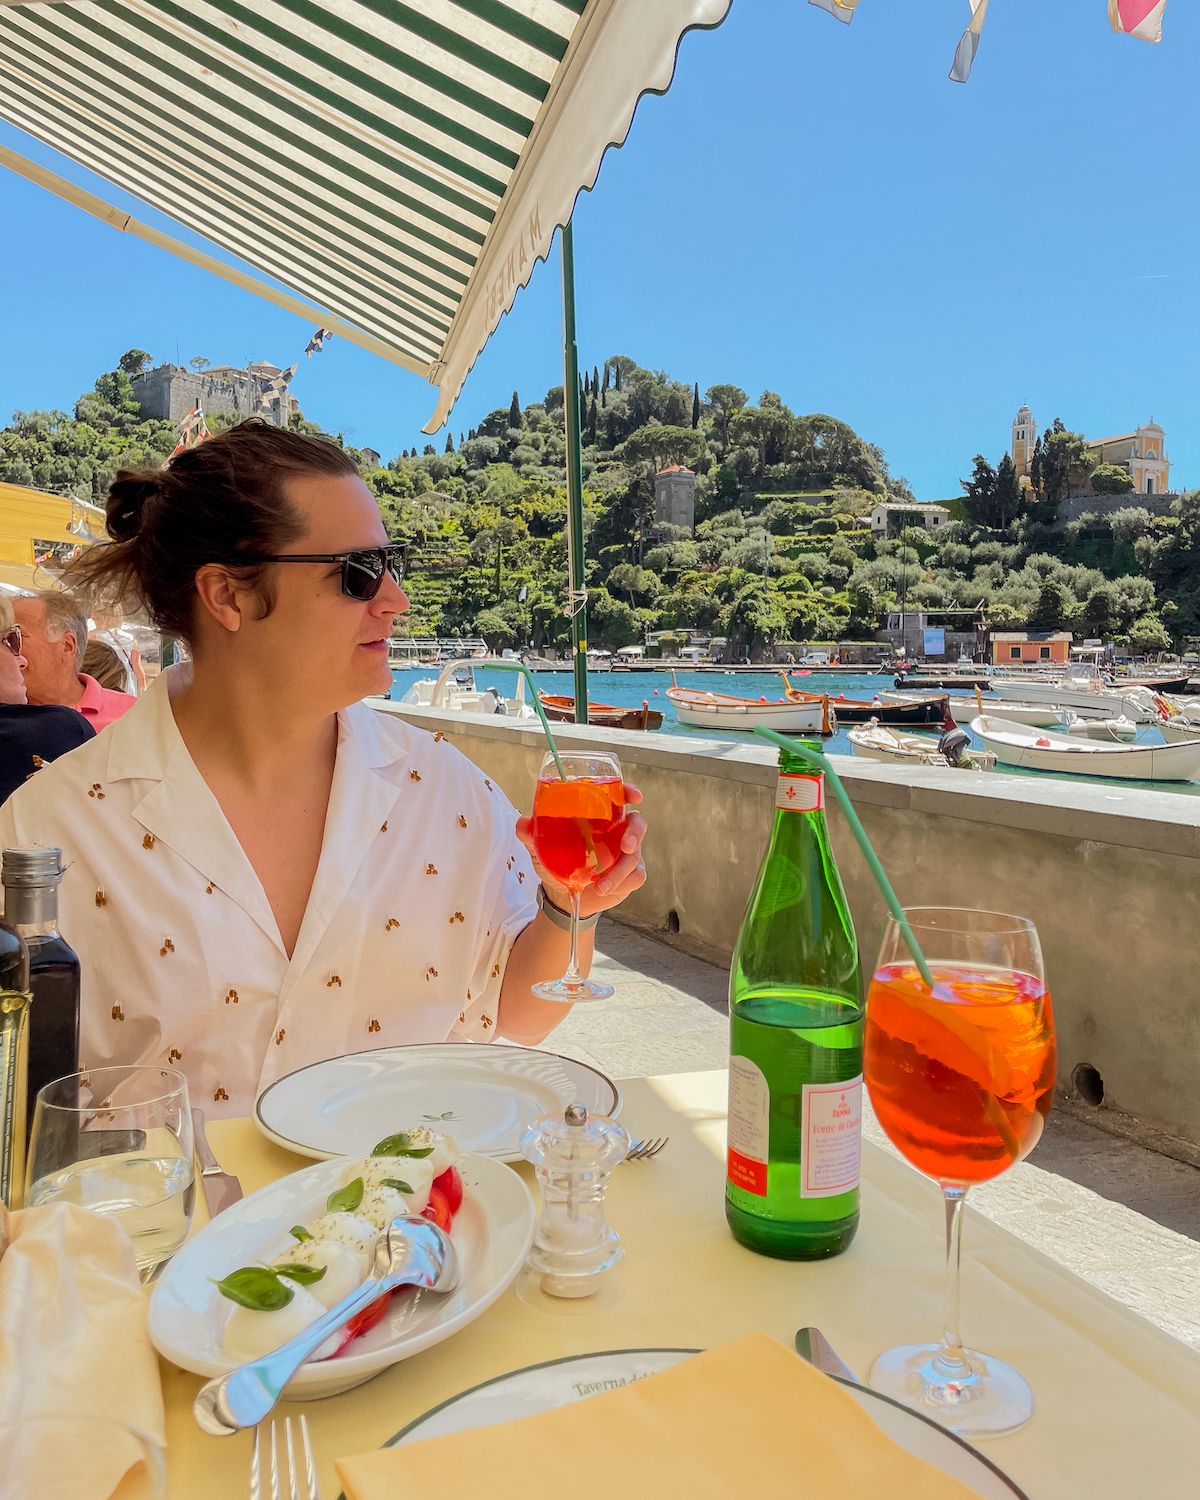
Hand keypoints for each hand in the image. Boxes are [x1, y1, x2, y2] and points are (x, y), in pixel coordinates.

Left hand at [515, 782, 646, 917]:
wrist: (562, 896)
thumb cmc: (556, 862)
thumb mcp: (541, 847)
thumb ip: (532, 834)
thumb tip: (522, 824)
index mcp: (600, 817)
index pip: (619, 798)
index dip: (629, 793)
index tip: (635, 797)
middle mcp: (616, 832)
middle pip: (638, 823)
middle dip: (635, 833)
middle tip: (626, 845)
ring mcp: (625, 854)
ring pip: (635, 856)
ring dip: (621, 871)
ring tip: (602, 885)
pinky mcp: (629, 875)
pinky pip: (635, 876)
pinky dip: (620, 884)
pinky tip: (604, 889)